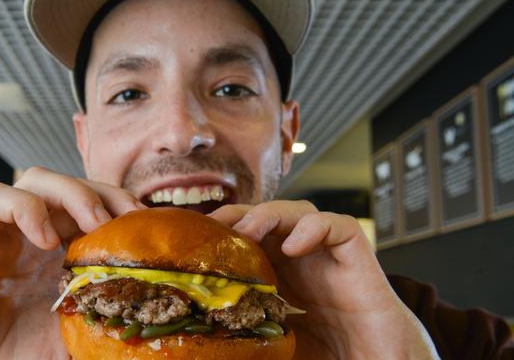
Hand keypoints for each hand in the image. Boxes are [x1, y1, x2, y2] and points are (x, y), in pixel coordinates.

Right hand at [0, 167, 144, 358]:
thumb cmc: (8, 354)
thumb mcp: (68, 336)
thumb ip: (99, 320)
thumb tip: (144, 325)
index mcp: (58, 252)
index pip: (94, 206)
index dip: (123, 207)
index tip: (148, 224)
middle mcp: (31, 234)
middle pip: (72, 185)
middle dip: (106, 194)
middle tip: (130, 218)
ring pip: (36, 179)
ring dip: (73, 193)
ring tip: (94, 224)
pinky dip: (24, 207)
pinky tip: (44, 240)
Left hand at [210, 201, 438, 359]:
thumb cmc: (333, 353)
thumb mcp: (278, 342)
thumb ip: (252, 333)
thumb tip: (209, 345)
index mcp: (283, 274)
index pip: (250, 238)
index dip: (224, 232)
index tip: (197, 239)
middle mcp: (304, 258)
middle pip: (269, 217)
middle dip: (240, 214)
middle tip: (213, 225)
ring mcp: (329, 254)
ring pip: (300, 211)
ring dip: (270, 214)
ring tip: (247, 231)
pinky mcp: (357, 257)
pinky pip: (338, 226)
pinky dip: (314, 227)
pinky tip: (294, 245)